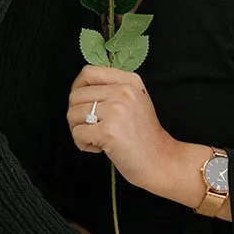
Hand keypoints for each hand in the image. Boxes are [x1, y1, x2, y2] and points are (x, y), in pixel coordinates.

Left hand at [68, 64, 175, 191]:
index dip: (77, 88)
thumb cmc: (145, 136)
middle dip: (76, 114)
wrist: (160, 161)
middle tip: (90, 127)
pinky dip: (83, 144)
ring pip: (73, 113)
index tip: (81, 103)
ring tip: (96, 138)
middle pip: (76, 95)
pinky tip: (100, 148)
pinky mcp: (108, 131)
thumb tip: (79, 89)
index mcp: (130, 81)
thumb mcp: (135, 101)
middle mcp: (124, 91)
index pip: (89, 73)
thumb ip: (112, 90)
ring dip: (78, 130)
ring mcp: (116, 110)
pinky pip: (77, 133)